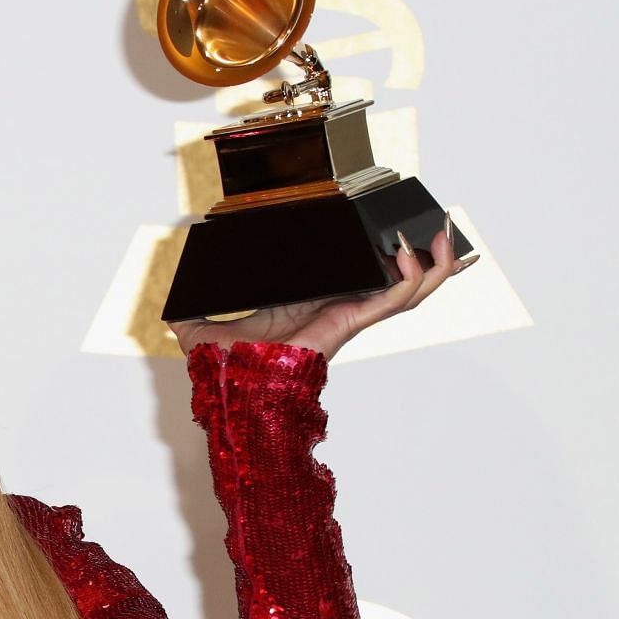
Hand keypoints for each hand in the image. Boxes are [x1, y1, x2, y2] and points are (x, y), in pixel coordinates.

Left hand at [166, 216, 479, 362]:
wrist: (235, 388)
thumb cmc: (227, 367)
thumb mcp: (202, 328)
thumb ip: (189, 313)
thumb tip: (169, 305)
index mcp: (314, 305)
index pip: (359, 279)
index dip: (384, 260)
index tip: (403, 232)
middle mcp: (338, 309)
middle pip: (397, 282)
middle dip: (426, 259)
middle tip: (443, 229)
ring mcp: (349, 316)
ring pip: (408, 291)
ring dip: (434, 265)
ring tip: (448, 236)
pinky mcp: (350, 322)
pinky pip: (394, 298)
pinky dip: (412, 276)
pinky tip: (414, 252)